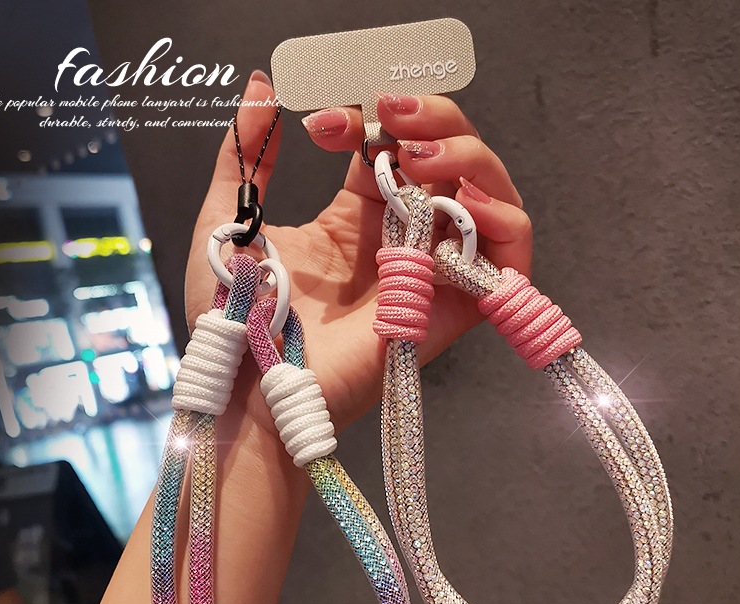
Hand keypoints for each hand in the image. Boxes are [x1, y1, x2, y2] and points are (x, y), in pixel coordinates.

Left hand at [186, 71, 531, 432]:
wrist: (251, 384)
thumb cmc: (236, 314)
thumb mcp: (230, 217)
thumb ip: (246, 153)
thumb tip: (262, 84)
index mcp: (356, 217)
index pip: (395, 146)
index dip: (369, 116)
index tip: (319, 121)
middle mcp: (402, 237)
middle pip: (452, 158)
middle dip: (432, 118)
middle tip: (387, 111)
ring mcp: (430, 269)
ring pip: (488, 194)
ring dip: (468, 156)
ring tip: (417, 154)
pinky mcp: (454, 307)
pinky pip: (509, 256)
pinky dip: (503, 218)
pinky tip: (462, 200)